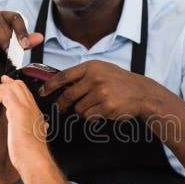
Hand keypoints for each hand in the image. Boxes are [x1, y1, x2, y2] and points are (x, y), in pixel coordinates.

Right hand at [0, 10, 43, 50]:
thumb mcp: (14, 42)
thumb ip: (27, 41)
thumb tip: (40, 37)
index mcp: (6, 16)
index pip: (16, 18)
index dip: (22, 31)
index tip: (25, 45)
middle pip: (4, 24)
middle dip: (9, 39)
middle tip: (13, 52)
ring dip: (0, 38)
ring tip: (4, 49)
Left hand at [0, 75, 50, 170]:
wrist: (34, 160)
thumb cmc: (30, 155)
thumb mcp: (33, 140)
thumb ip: (35, 131)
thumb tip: (43, 128)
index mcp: (35, 115)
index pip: (25, 93)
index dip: (13, 86)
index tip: (4, 84)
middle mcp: (33, 109)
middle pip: (20, 85)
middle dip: (5, 84)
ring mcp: (27, 108)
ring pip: (13, 86)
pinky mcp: (19, 111)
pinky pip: (5, 92)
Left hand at [39, 60, 162, 118]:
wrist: (142, 92)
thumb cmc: (120, 82)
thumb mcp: (102, 70)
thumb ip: (82, 76)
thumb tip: (59, 85)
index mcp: (92, 67)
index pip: (64, 76)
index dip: (50, 85)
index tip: (42, 92)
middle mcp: (95, 78)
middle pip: (68, 95)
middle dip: (61, 105)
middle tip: (60, 109)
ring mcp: (101, 93)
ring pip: (79, 109)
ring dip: (83, 111)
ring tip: (96, 105)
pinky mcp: (107, 107)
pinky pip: (90, 117)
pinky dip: (94, 116)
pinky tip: (104, 110)